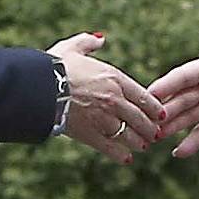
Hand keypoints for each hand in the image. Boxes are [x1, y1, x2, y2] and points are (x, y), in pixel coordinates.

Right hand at [50, 33, 160, 163]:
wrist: (38, 87)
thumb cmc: (53, 66)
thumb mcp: (72, 48)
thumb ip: (88, 43)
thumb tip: (99, 39)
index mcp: (114, 78)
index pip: (144, 96)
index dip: (155, 108)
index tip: (161, 114)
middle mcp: (115, 100)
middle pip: (141, 119)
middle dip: (150, 129)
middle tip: (155, 135)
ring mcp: (104, 119)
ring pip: (130, 135)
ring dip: (139, 142)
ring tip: (143, 146)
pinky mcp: (91, 135)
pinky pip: (112, 148)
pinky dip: (121, 155)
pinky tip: (126, 159)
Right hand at [151, 27, 198, 157]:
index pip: (185, 76)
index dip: (169, 84)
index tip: (151, 92)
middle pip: (180, 99)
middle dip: (164, 109)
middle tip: (146, 119)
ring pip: (186, 117)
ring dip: (171, 127)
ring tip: (155, 137)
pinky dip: (191, 143)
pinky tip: (178, 154)